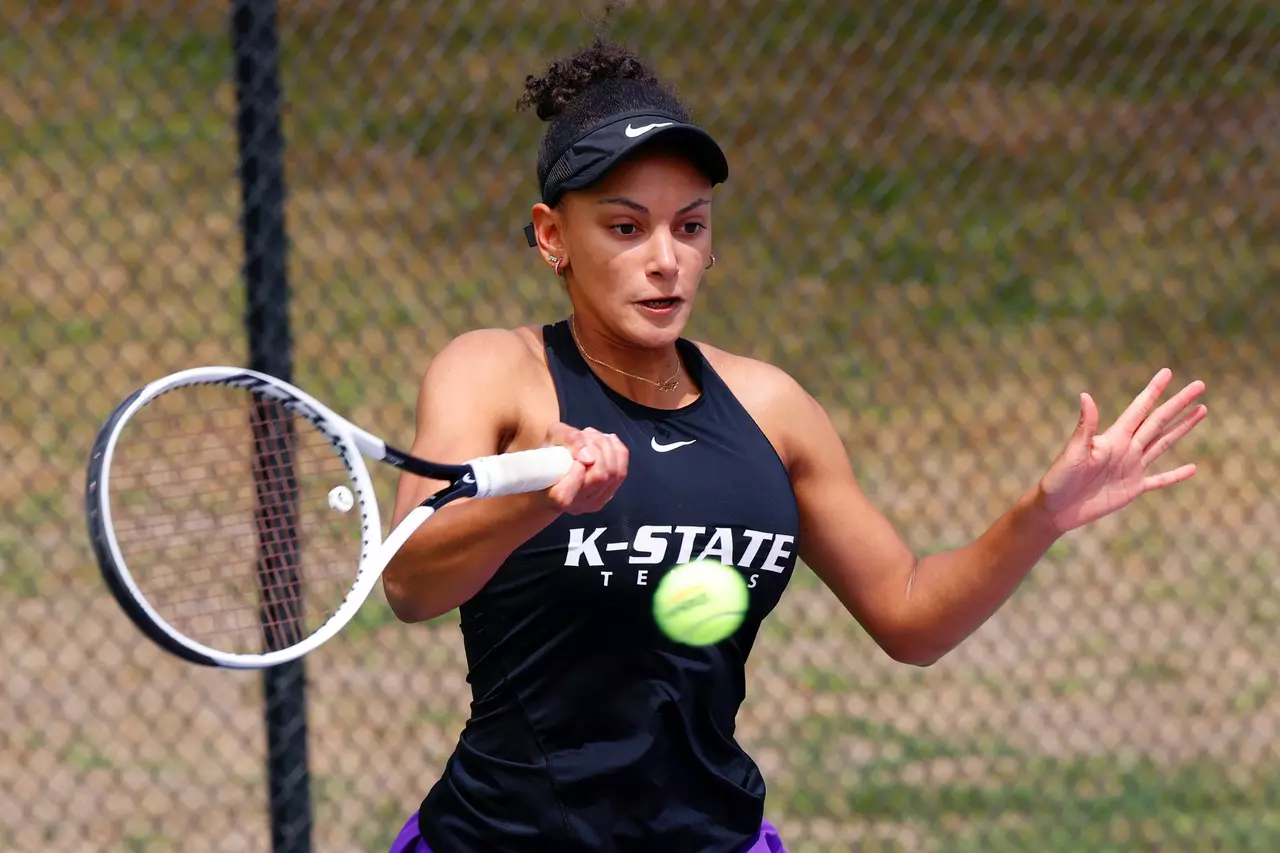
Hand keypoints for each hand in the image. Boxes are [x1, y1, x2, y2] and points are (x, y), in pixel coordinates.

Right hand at [541, 423, 628, 514]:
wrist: (551, 475)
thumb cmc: (548, 456)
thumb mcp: (552, 437)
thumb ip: (568, 440)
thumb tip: (589, 457)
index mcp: (556, 496)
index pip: (573, 487)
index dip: (578, 466)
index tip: (575, 452)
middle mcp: (576, 505)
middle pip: (600, 475)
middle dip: (597, 447)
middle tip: (587, 434)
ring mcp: (592, 504)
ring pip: (614, 474)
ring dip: (607, 447)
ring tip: (595, 436)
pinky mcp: (605, 498)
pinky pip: (621, 474)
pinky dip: (618, 452)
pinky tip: (609, 441)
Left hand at [1038, 368, 1206, 533]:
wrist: (1056, 508)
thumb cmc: (1060, 477)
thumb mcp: (1074, 451)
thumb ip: (1086, 426)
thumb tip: (1085, 395)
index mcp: (1114, 437)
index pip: (1140, 408)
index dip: (1154, 390)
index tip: (1168, 372)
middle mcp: (1126, 448)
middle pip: (1159, 421)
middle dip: (1179, 403)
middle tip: (1199, 385)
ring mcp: (1132, 468)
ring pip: (1164, 443)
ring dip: (1183, 428)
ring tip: (1201, 410)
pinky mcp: (1133, 488)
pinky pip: (1160, 480)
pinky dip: (1176, 475)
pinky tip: (1193, 468)